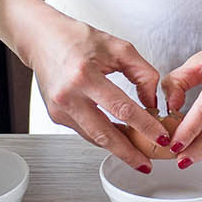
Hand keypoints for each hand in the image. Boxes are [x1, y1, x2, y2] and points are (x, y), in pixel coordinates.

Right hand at [28, 13, 168, 170]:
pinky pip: (85, 131)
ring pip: (94, 137)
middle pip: (104, 134)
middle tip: (147, 164)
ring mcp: (59, 109)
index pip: (122, 108)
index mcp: (84, 75)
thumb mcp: (118, 48)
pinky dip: (103, 136)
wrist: (41, 39)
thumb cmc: (77, 38)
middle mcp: (68, 95)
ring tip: (137, 155)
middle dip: (128, 153)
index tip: (160, 137)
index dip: (144, 126)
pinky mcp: (56, 115)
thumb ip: (142, 73)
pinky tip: (119, 139)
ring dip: (117, 148)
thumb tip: (152, 102)